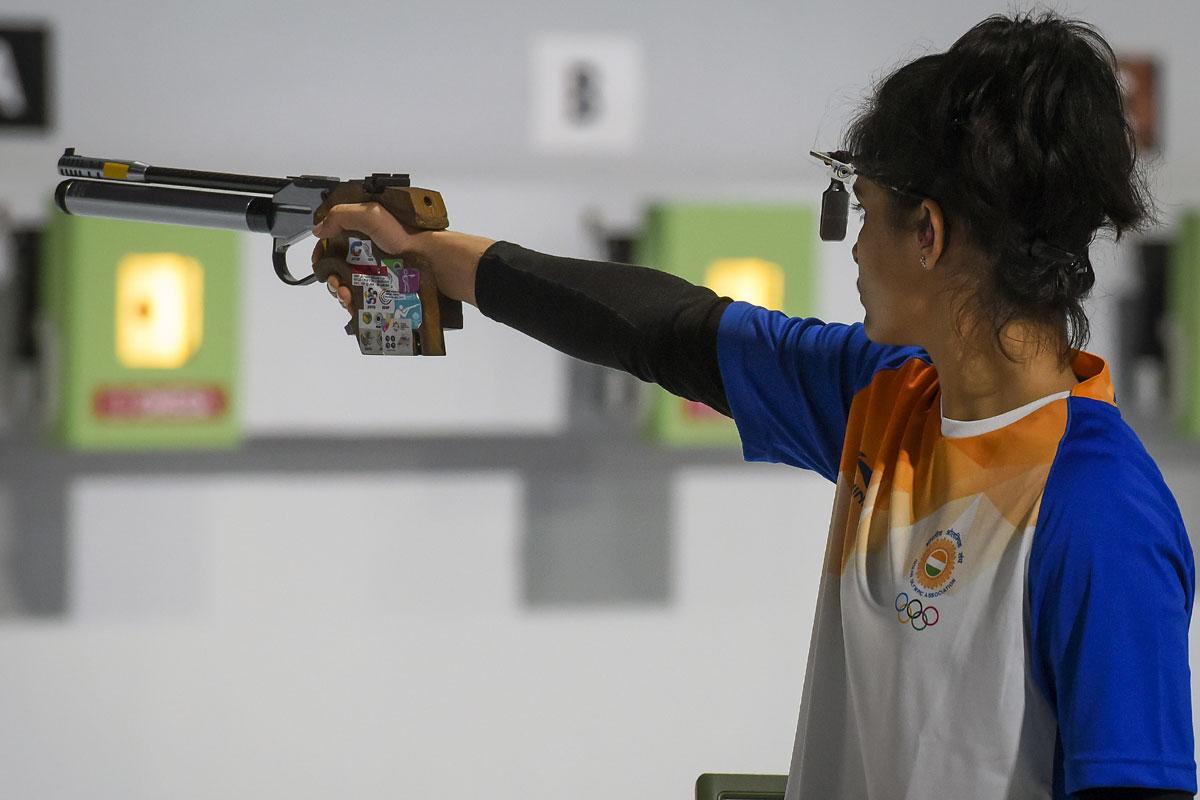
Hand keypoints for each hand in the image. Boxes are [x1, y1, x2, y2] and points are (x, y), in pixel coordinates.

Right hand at [310, 203, 495, 309]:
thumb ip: (341, 216)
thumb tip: (318, 229)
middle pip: (338, 271)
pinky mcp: (387, 295)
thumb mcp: (372, 215)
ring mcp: (378, 277)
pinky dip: (354, 307)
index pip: (334, 245)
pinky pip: (364, 305)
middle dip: (331, 279)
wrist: (435, 262)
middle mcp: (369, 256)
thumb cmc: (406, 236)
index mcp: (364, 235)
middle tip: (336, 284)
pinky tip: (354, 306)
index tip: (320, 263)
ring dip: (340, 294)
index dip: (323, 254)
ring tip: (346, 296)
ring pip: (349, 290)